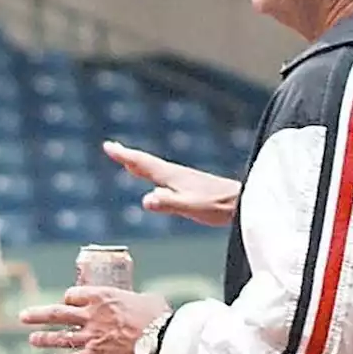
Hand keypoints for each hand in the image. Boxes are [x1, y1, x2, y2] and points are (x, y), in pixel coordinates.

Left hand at [19, 286, 169, 353]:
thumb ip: (136, 301)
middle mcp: (90, 314)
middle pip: (57, 313)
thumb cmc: (158, 317)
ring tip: (32, 339)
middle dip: (38, 315)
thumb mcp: (146, 299)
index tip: (68, 301)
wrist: (160, 339)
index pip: (74, 294)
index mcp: (101, 296)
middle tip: (23, 316)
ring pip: (60, 337)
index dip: (69, 298)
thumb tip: (142, 303)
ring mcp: (90, 336)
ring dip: (44, 338)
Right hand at [104, 140, 240, 225]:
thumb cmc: (217, 205)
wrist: (243, 203)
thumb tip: (147, 200)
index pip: (143, 163)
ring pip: (155, 168)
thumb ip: (169, 203)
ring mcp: (184, 179)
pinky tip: (158, 181)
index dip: (125, 156)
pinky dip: (153, 173)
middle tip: (112, 148)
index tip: (108, 146)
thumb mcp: (190, 207)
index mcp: (172, 176)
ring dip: (140, 164)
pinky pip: (164, 176)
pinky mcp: (191, 186)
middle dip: (128, 156)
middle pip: (147, 162)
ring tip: (129, 162)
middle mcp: (176, 174)